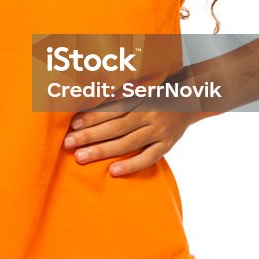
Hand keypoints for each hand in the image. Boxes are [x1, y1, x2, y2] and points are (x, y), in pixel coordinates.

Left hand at [62, 103, 200, 175]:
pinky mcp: (167, 144)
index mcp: (140, 97)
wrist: (191, 98)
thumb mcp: (141, 86)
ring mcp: (159, 130)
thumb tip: (89, 100)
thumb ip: (120, 94)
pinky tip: (112, 172)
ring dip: (103, 151)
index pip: (112, 109)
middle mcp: (149, 114)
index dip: (92, 117)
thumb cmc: (157, 92)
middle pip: (116, 127)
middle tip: (68, 144)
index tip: (73, 125)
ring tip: (81, 157)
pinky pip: (149, 158)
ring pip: (128, 143)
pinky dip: (131, 165)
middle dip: (90, 136)